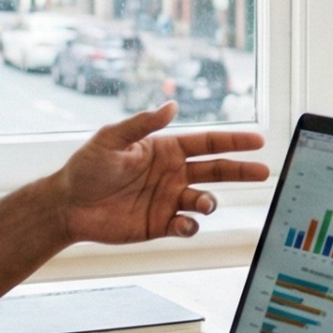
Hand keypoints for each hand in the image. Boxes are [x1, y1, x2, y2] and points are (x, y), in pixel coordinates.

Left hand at [53, 107, 267, 244]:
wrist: (68, 205)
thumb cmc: (86, 167)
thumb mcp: (111, 139)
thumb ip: (142, 123)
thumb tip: (172, 106)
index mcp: (167, 149)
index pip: (209, 143)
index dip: (234, 141)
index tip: (258, 141)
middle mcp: (174, 173)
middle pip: (217, 170)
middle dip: (241, 170)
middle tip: (264, 171)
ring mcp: (169, 199)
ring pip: (204, 200)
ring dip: (210, 201)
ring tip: (206, 203)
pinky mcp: (160, 224)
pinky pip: (186, 225)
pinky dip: (191, 226)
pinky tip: (184, 224)